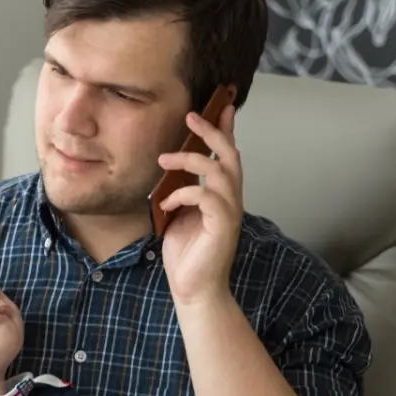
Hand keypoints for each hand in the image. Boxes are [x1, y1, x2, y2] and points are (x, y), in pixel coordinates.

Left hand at [158, 105, 243, 306]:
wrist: (193, 289)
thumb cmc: (187, 254)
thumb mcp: (179, 214)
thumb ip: (181, 192)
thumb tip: (170, 170)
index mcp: (222, 196)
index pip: (227, 156)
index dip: (226, 130)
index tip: (221, 106)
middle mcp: (230, 200)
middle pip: (230, 155)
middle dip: (213, 132)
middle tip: (191, 115)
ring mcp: (229, 213)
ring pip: (220, 171)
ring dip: (191, 159)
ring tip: (164, 157)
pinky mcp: (222, 226)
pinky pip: (207, 197)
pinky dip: (184, 193)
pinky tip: (168, 202)